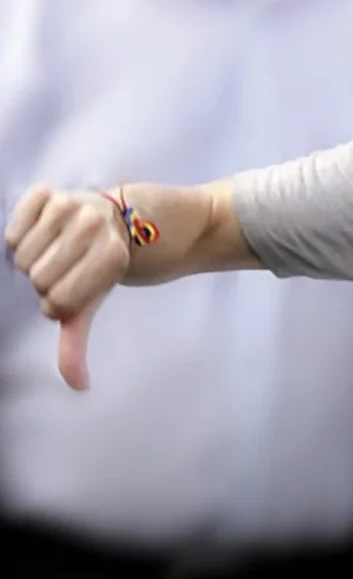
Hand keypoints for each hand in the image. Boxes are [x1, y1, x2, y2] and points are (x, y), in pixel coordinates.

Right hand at [3, 186, 129, 390]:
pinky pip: (13, 228)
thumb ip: (76, 341)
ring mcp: (72, 204)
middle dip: (44, 280)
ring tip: (53, 251)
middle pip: (38, 278)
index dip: (57, 304)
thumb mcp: (90, 301)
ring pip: (22, 255)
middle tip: (63, 268)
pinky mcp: (48, 193)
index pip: (58, 302)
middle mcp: (96, 227)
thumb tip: (78, 385)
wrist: (111, 221)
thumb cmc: (96, 266)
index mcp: (113, 257)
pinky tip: (41, 232)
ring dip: (31, 259)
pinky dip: (18, 235)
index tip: (71, 290)